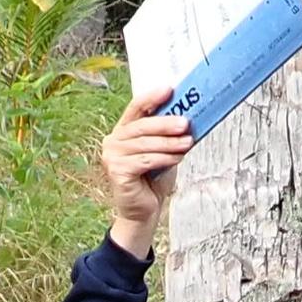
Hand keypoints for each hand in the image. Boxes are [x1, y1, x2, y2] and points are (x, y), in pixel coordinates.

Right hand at [98, 88, 193, 257]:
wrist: (143, 212)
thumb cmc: (153, 180)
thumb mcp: (163, 152)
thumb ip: (169, 136)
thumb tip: (189, 119)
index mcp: (124, 131)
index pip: (136, 108)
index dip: (152, 98)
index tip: (170, 89)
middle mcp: (114, 140)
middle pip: (142, 125)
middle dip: (166, 123)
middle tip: (186, 122)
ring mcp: (112, 156)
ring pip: (145, 144)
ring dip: (169, 143)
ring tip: (188, 142)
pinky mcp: (117, 172)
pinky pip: (144, 160)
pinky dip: (163, 158)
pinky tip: (177, 157)